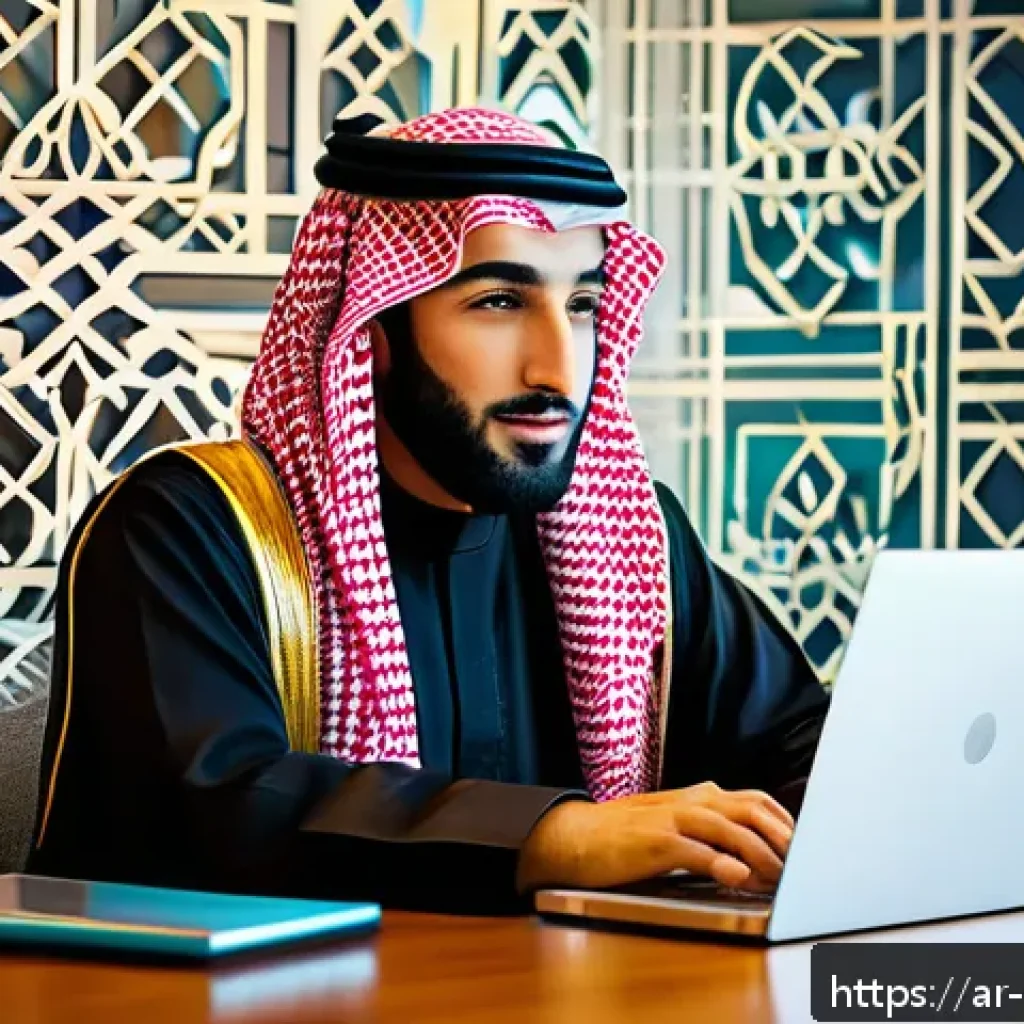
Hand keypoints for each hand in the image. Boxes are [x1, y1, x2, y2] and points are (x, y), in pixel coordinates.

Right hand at [517, 781, 792, 893]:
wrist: (575, 836)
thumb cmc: (625, 834)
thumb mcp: (675, 823)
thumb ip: (711, 833)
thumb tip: (752, 855)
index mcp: (699, 796)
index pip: (757, 801)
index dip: (786, 823)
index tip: (804, 848)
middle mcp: (691, 801)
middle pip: (751, 810)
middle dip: (782, 837)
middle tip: (803, 865)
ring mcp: (673, 819)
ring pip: (729, 828)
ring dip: (759, 853)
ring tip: (778, 875)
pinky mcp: (655, 842)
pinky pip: (695, 850)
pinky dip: (720, 863)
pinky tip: (737, 878)